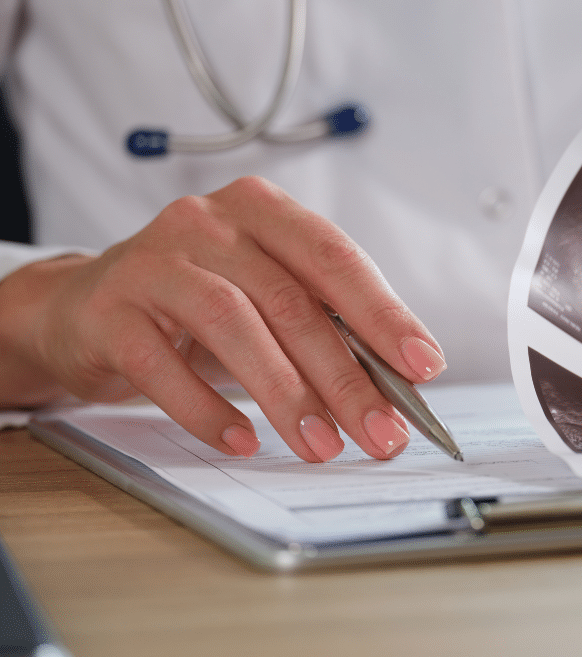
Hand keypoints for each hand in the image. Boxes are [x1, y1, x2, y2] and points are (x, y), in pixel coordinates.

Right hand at [0, 176, 446, 460]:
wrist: (82, 307)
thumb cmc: (195, 302)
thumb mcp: (264, 295)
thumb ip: (325, 323)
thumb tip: (397, 384)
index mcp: (262, 211)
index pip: (336, 259)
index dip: (384, 314)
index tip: (423, 366)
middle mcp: (209, 223)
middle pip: (291, 301)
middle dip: (345, 377)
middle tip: (381, 431)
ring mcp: (154, 261)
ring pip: (235, 327)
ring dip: (287, 396)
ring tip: (321, 445)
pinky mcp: (109, 310)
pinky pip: (163, 364)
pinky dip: (207, 409)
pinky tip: (242, 441)